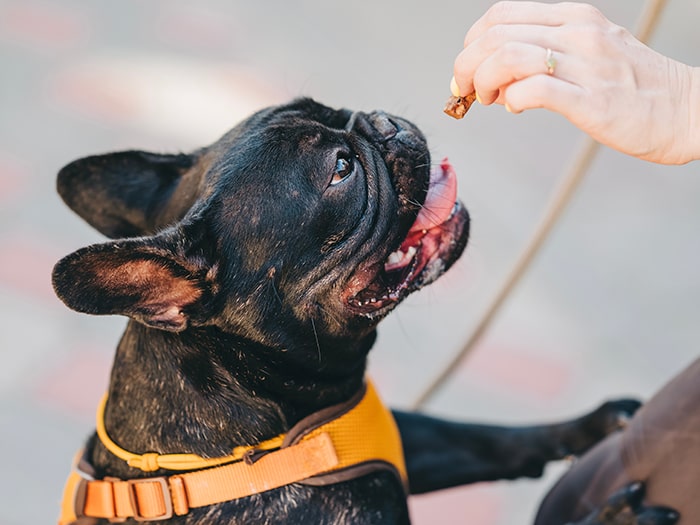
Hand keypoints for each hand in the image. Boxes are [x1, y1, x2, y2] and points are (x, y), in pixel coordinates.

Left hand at [451, 1, 699, 164]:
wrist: (687, 111)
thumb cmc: (633, 88)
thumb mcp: (590, 53)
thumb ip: (545, 56)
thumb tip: (497, 79)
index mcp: (575, 17)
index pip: (501, 14)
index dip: (472, 42)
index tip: (468, 69)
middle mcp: (578, 33)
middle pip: (495, 35)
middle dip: (465, 66)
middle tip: (464, 90)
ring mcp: (586, 65)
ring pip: (507, 57)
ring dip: (482, 82)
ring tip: (489, 100)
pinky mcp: (592, 100)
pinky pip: (534, 90)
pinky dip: (512, 100)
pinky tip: (515, 108)